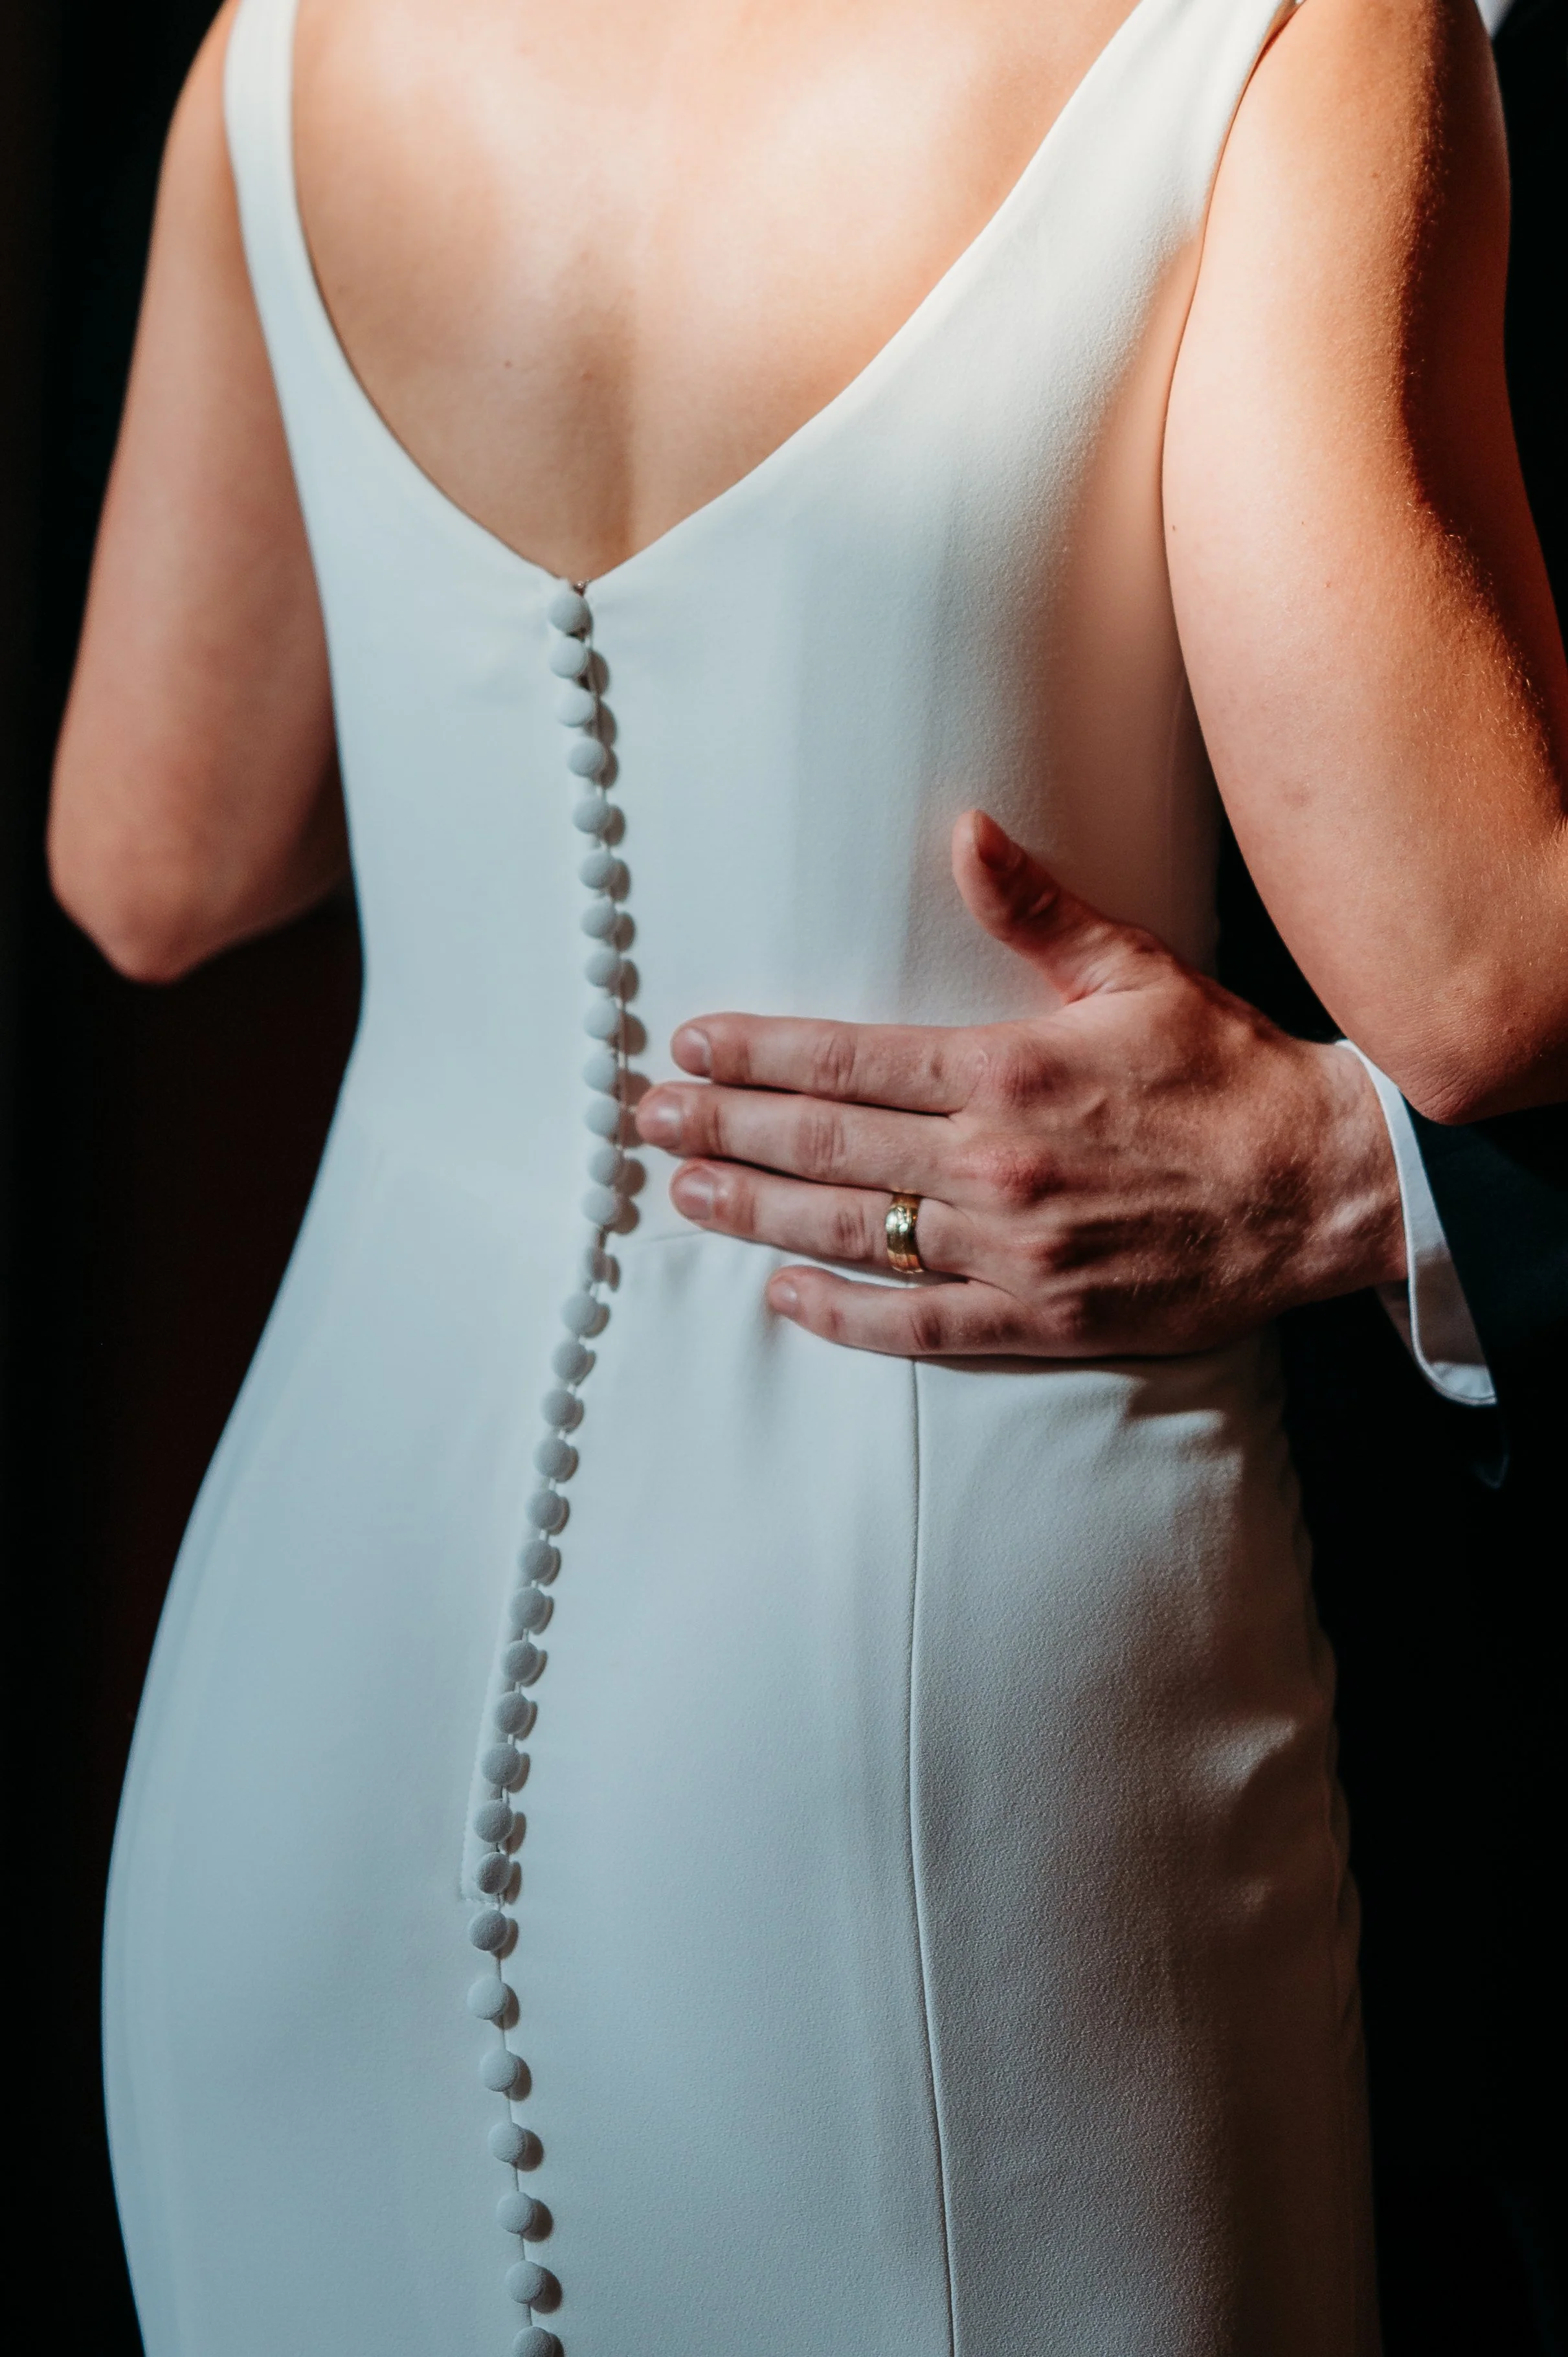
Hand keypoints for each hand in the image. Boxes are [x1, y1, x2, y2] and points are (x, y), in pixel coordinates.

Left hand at [635, 812, 1405, 1357]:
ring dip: (755, 1213)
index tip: (687, 1048)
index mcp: (1006, 1072)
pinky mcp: (1041, 1318)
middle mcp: (992, 1165)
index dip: (753, 1055)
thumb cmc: (1228, 1074)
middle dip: (723, 1128)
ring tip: (684, 1194)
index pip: (844, 1060)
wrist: (1322, 1189)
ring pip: (852, 1231)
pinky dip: (843, 1316)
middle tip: (646, 1119)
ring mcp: (1011, 1250)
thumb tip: (965, 831)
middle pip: (823, 1145)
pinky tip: (783, 1296)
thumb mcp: (1136, 972)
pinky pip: (918, 1325)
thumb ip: (1037, 910)